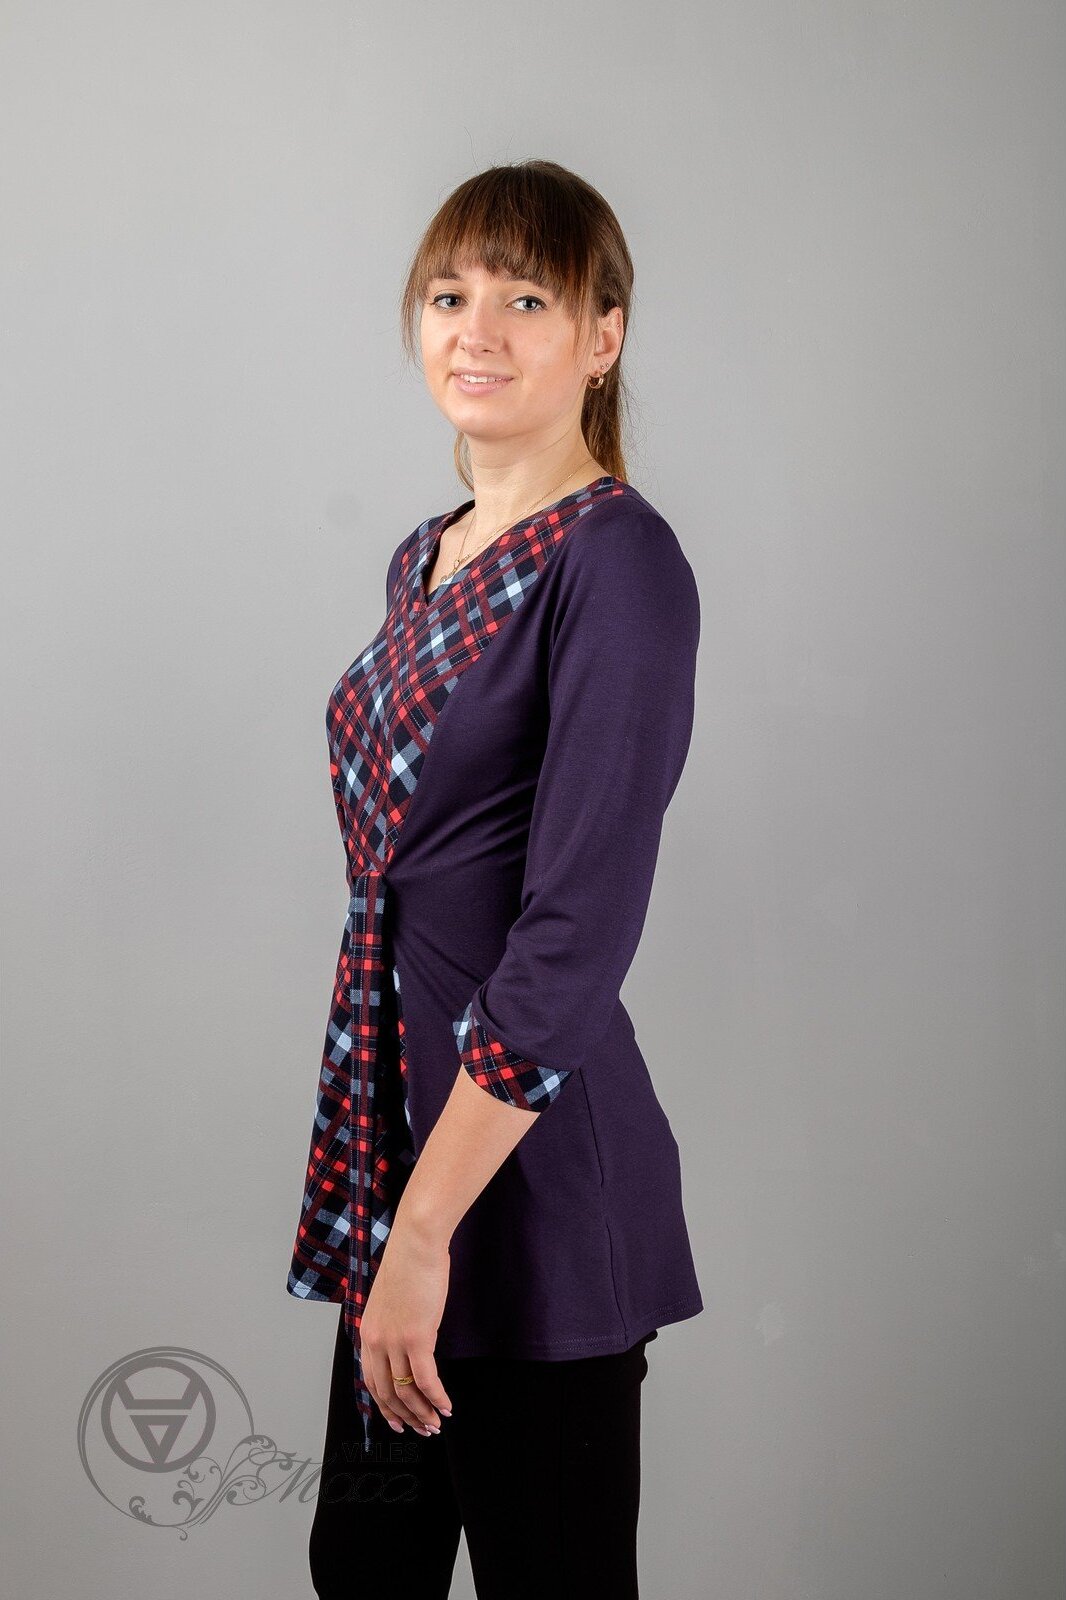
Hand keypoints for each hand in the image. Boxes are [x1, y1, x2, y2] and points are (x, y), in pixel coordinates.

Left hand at [359, 1220, 453, 1434]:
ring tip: (437, 1423)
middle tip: (423, 1430)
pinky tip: (447, 1406)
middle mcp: (376, 1342)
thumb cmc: (409, 1265)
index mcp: (367, 1333)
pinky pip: (426, 1379)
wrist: (416, 1244)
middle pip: (387, 1393)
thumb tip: (407, 1344)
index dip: (384, 1407)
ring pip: (406, 1392)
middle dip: (406, 1417)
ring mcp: (394, 1341)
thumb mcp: (390, 1300)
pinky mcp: (416, 1338)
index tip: (399, 1422)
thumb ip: (392, 1325)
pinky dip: (436, 1397)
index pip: (371, 1382)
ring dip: (423, 1412)